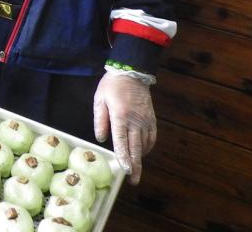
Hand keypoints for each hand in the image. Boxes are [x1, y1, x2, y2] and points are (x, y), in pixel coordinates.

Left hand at [93, 70, 156, 184]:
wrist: (132, 71)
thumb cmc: (112, 85)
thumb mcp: (100, 99)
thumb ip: (100, 119)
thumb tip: (101, 138)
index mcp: (120, 116)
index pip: (122, 141)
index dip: (124, 157)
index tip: (126, 170)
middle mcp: (135, 120)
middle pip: (136, 147)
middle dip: (135, 165)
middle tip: (134, 180)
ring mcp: (146, 120)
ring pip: (144, 144)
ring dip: (140, 157)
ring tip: (135, 168)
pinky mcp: (152, 119)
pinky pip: (151, 137)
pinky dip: (147, 147)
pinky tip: (142, 152)